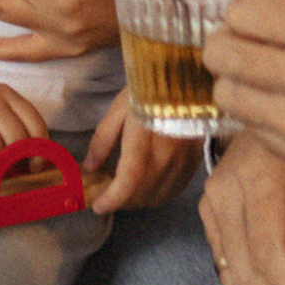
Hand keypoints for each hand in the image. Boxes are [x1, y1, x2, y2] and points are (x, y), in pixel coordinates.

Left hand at [83, 86, 198, 214]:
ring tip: (127, 187)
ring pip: (157, 198)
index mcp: (143, 146)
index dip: (111, 201)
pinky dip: (158, 193)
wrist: (185, 79)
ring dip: (138, 199)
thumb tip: (90, 166)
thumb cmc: (147, 90)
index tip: (98, 205)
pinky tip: (149, 181)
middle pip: (140, 197)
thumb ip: (103, 140)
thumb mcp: (118, 110)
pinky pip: (174, 190)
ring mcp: (182, 164)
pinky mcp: (194, 163)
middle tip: (108, 191)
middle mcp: (165, 161)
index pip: (127, 186)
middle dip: (120, 201)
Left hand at [204, 0, 284, 253]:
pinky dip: (258, 113)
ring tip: (267, 69)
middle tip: (255, 35)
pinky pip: (251, 132)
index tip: (264, 7)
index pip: (242, 8)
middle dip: (232, 36)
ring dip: (239, 76)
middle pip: (223, 51)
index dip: (249, 2)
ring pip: (229, 94)